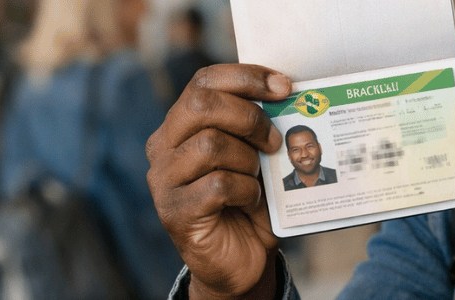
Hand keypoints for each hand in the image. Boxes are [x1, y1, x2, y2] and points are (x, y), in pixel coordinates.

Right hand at [146, 64, 291, 298]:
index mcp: (181, 125)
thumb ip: (260, 126)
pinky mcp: (175, 211)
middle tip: (274, 140)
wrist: (242, 258)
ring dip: (248, 160)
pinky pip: (217, 185)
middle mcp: (164, 147)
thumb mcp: (257, 156)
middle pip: (201, 105)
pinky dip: (245, 190)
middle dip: (249, 117)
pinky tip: (250, 200)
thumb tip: (291, 94)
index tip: (284, 86)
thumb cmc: (251, 201)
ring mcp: (165, 180)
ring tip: (258, 177)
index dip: (246, 77)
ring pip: (210, 145)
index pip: (204, 81)